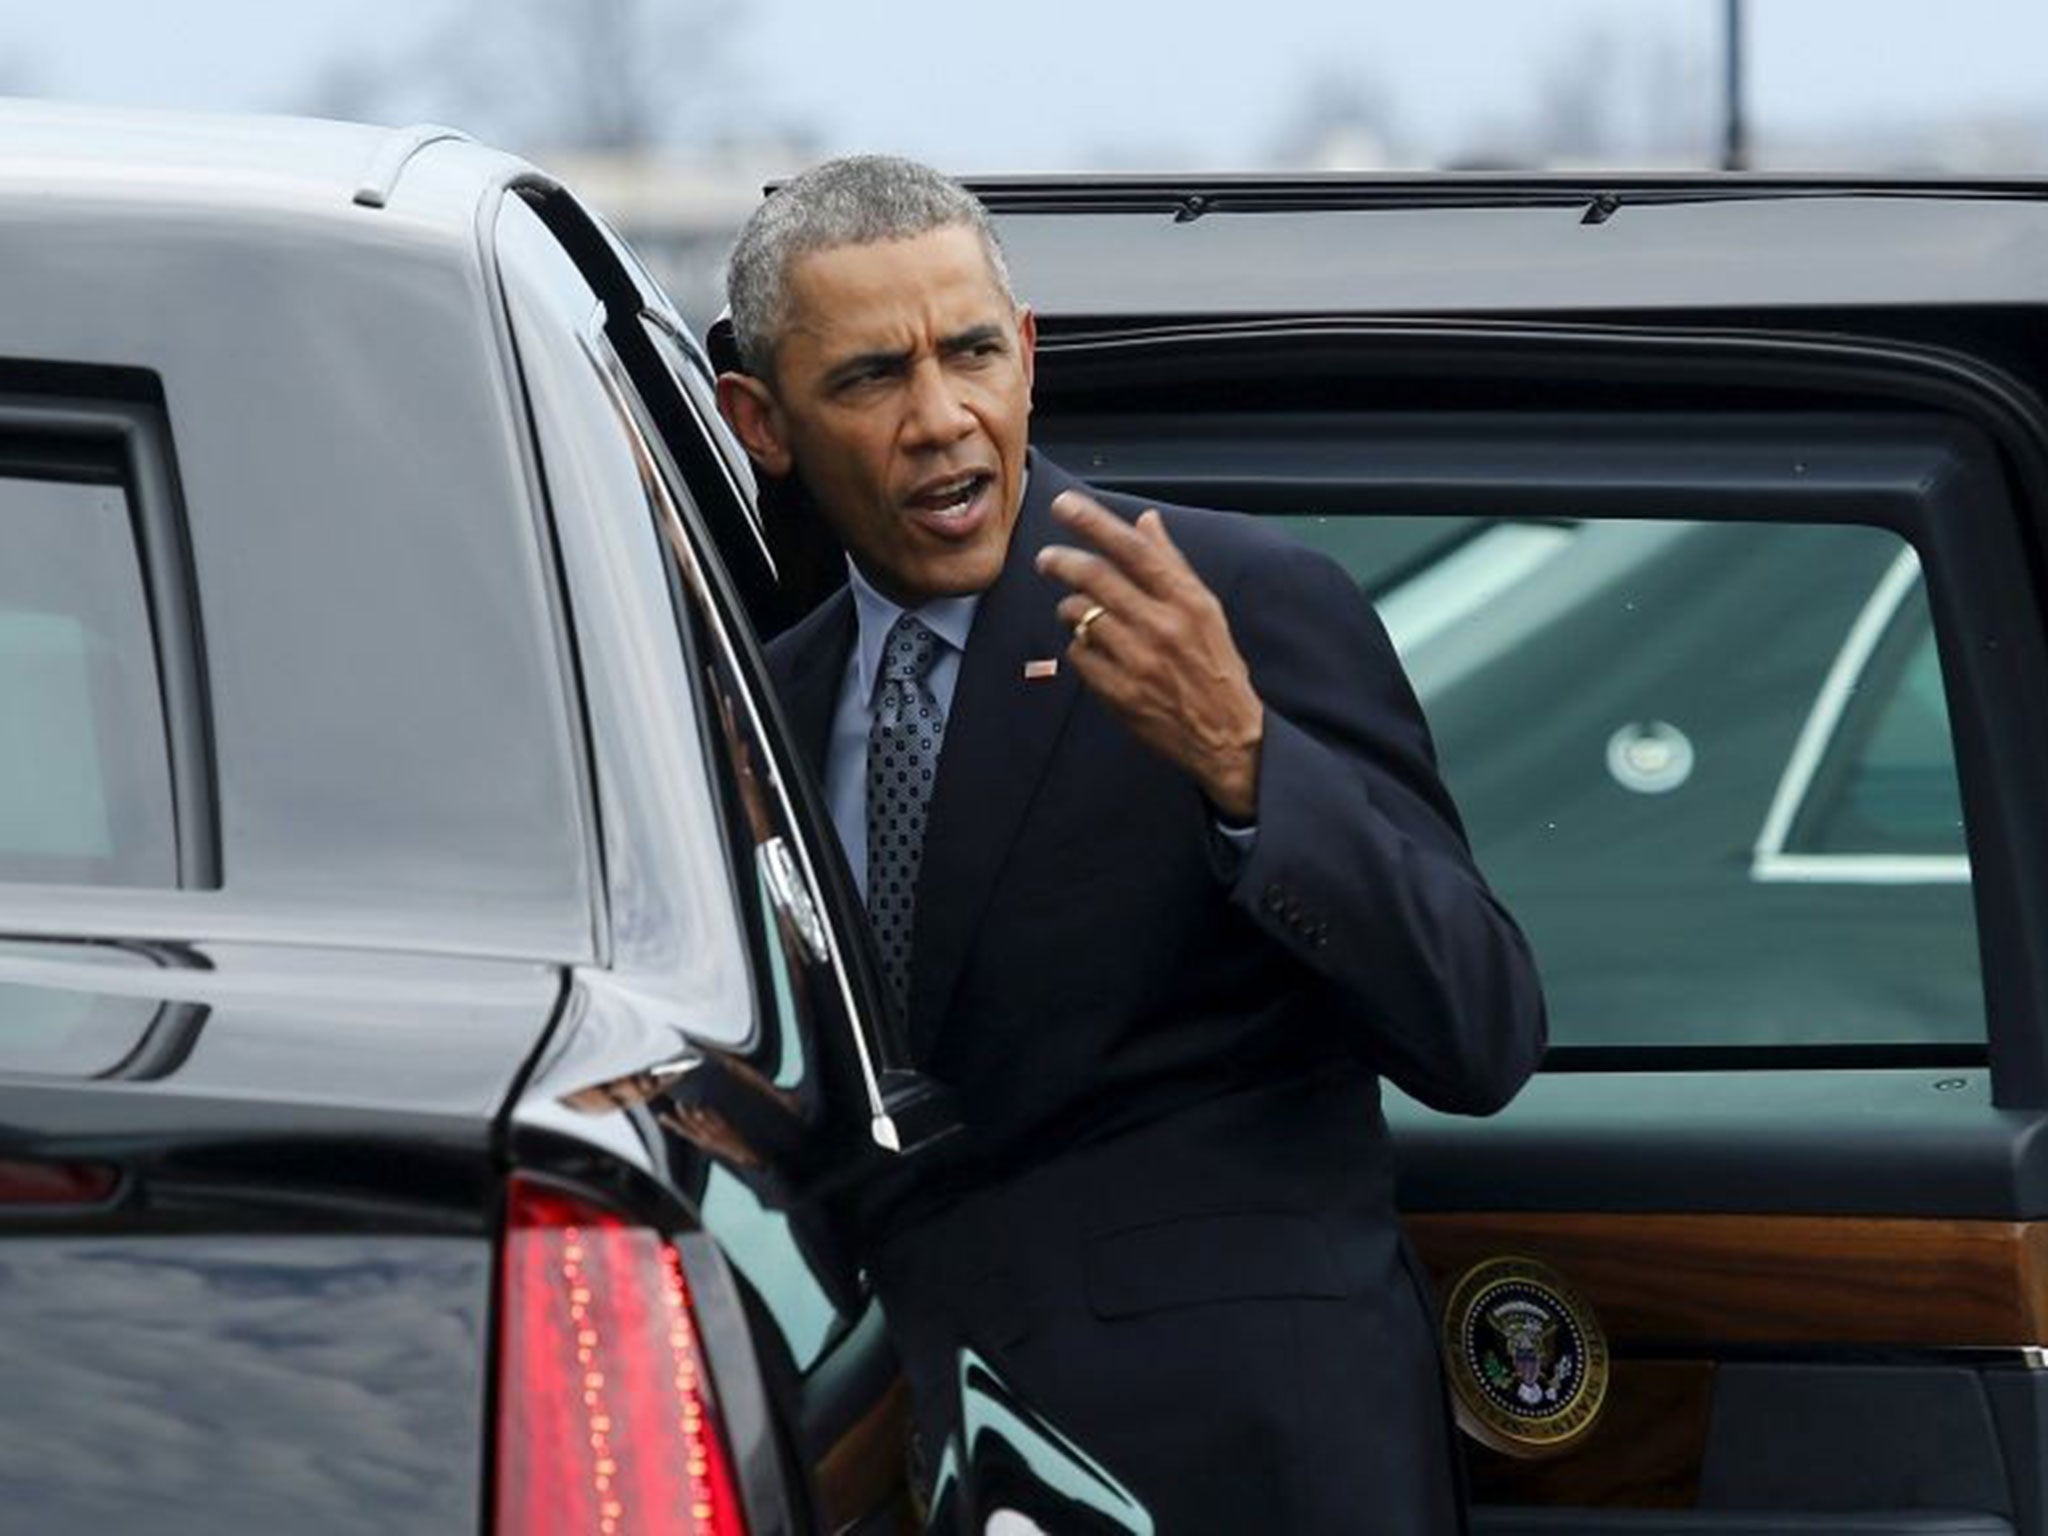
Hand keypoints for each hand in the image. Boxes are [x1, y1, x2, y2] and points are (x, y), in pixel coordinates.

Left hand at [1034, 490, 1264, 820]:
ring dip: (1070, 608)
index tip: (1064, 504)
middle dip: (1061, 561)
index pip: (1133, 550)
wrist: (1226, 736)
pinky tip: (1093, 649)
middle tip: (1046, 558)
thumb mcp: (1206, 610)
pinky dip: (1079, 646)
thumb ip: (1172, 564)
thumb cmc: (1216, 667)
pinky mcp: (1119, 692)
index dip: (1094, 522)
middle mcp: (1162, 626)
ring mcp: (1138, 661)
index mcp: (1186, 601)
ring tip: (1077, 612)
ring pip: (1080, 615)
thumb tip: (1146, 520)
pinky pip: (1078, 654)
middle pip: (1096, 577)